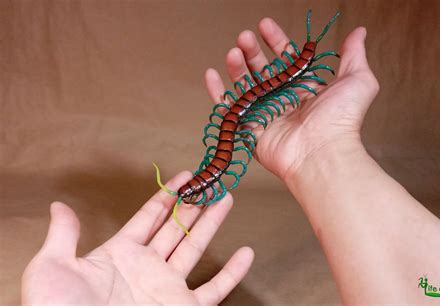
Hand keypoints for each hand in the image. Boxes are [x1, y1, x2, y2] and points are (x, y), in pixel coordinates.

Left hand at [22, 171, 253, 304]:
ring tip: (226, 199)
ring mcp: (166, 288)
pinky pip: (213, 291)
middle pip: (176, 227)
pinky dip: (231, 274)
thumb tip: (59, 206)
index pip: (149, 217)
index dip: (166, 194)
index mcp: (120, 253)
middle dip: (194, 203)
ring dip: (212, 224)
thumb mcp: (53, 268)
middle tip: (210, 182)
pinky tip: (245, 253)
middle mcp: (147, 267)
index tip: (184, 176)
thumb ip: (64, 236)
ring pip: (196, 249)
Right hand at [204, 18, 378, 181]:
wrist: (322, 153)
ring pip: (245, 86)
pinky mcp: (250, 130)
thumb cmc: (342, 120)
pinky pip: (229, 110)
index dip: (276, 40)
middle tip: (245, 36)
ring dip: (237, 67)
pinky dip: (217, 93)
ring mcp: (266, 115)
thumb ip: (354, 54)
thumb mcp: (357, 80)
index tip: (265, 25)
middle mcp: (284, 100)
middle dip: (252, 51)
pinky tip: (211, 75)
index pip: (286, 59)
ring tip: (234, 51)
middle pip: (262, 70)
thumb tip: (358, 32)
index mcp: (305, 88)